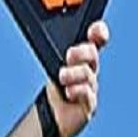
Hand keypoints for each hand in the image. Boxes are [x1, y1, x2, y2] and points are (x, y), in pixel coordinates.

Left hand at [46, 21, 109, 136]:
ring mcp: (91, 85)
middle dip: (82, 53)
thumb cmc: (54, 82)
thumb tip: (38, 26)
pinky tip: (69, 92)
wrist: (53, 111)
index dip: (99, 32)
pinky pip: (88, 94)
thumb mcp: (51, 62)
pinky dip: (77, 91)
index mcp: (82, 53)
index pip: (96, 38)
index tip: (94, 30)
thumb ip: (51, 47)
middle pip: (92, 54)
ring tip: (62, 77)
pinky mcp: (90, 103)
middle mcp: (89, 67)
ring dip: (74, 74)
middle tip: (69, 55)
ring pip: (88, 75)